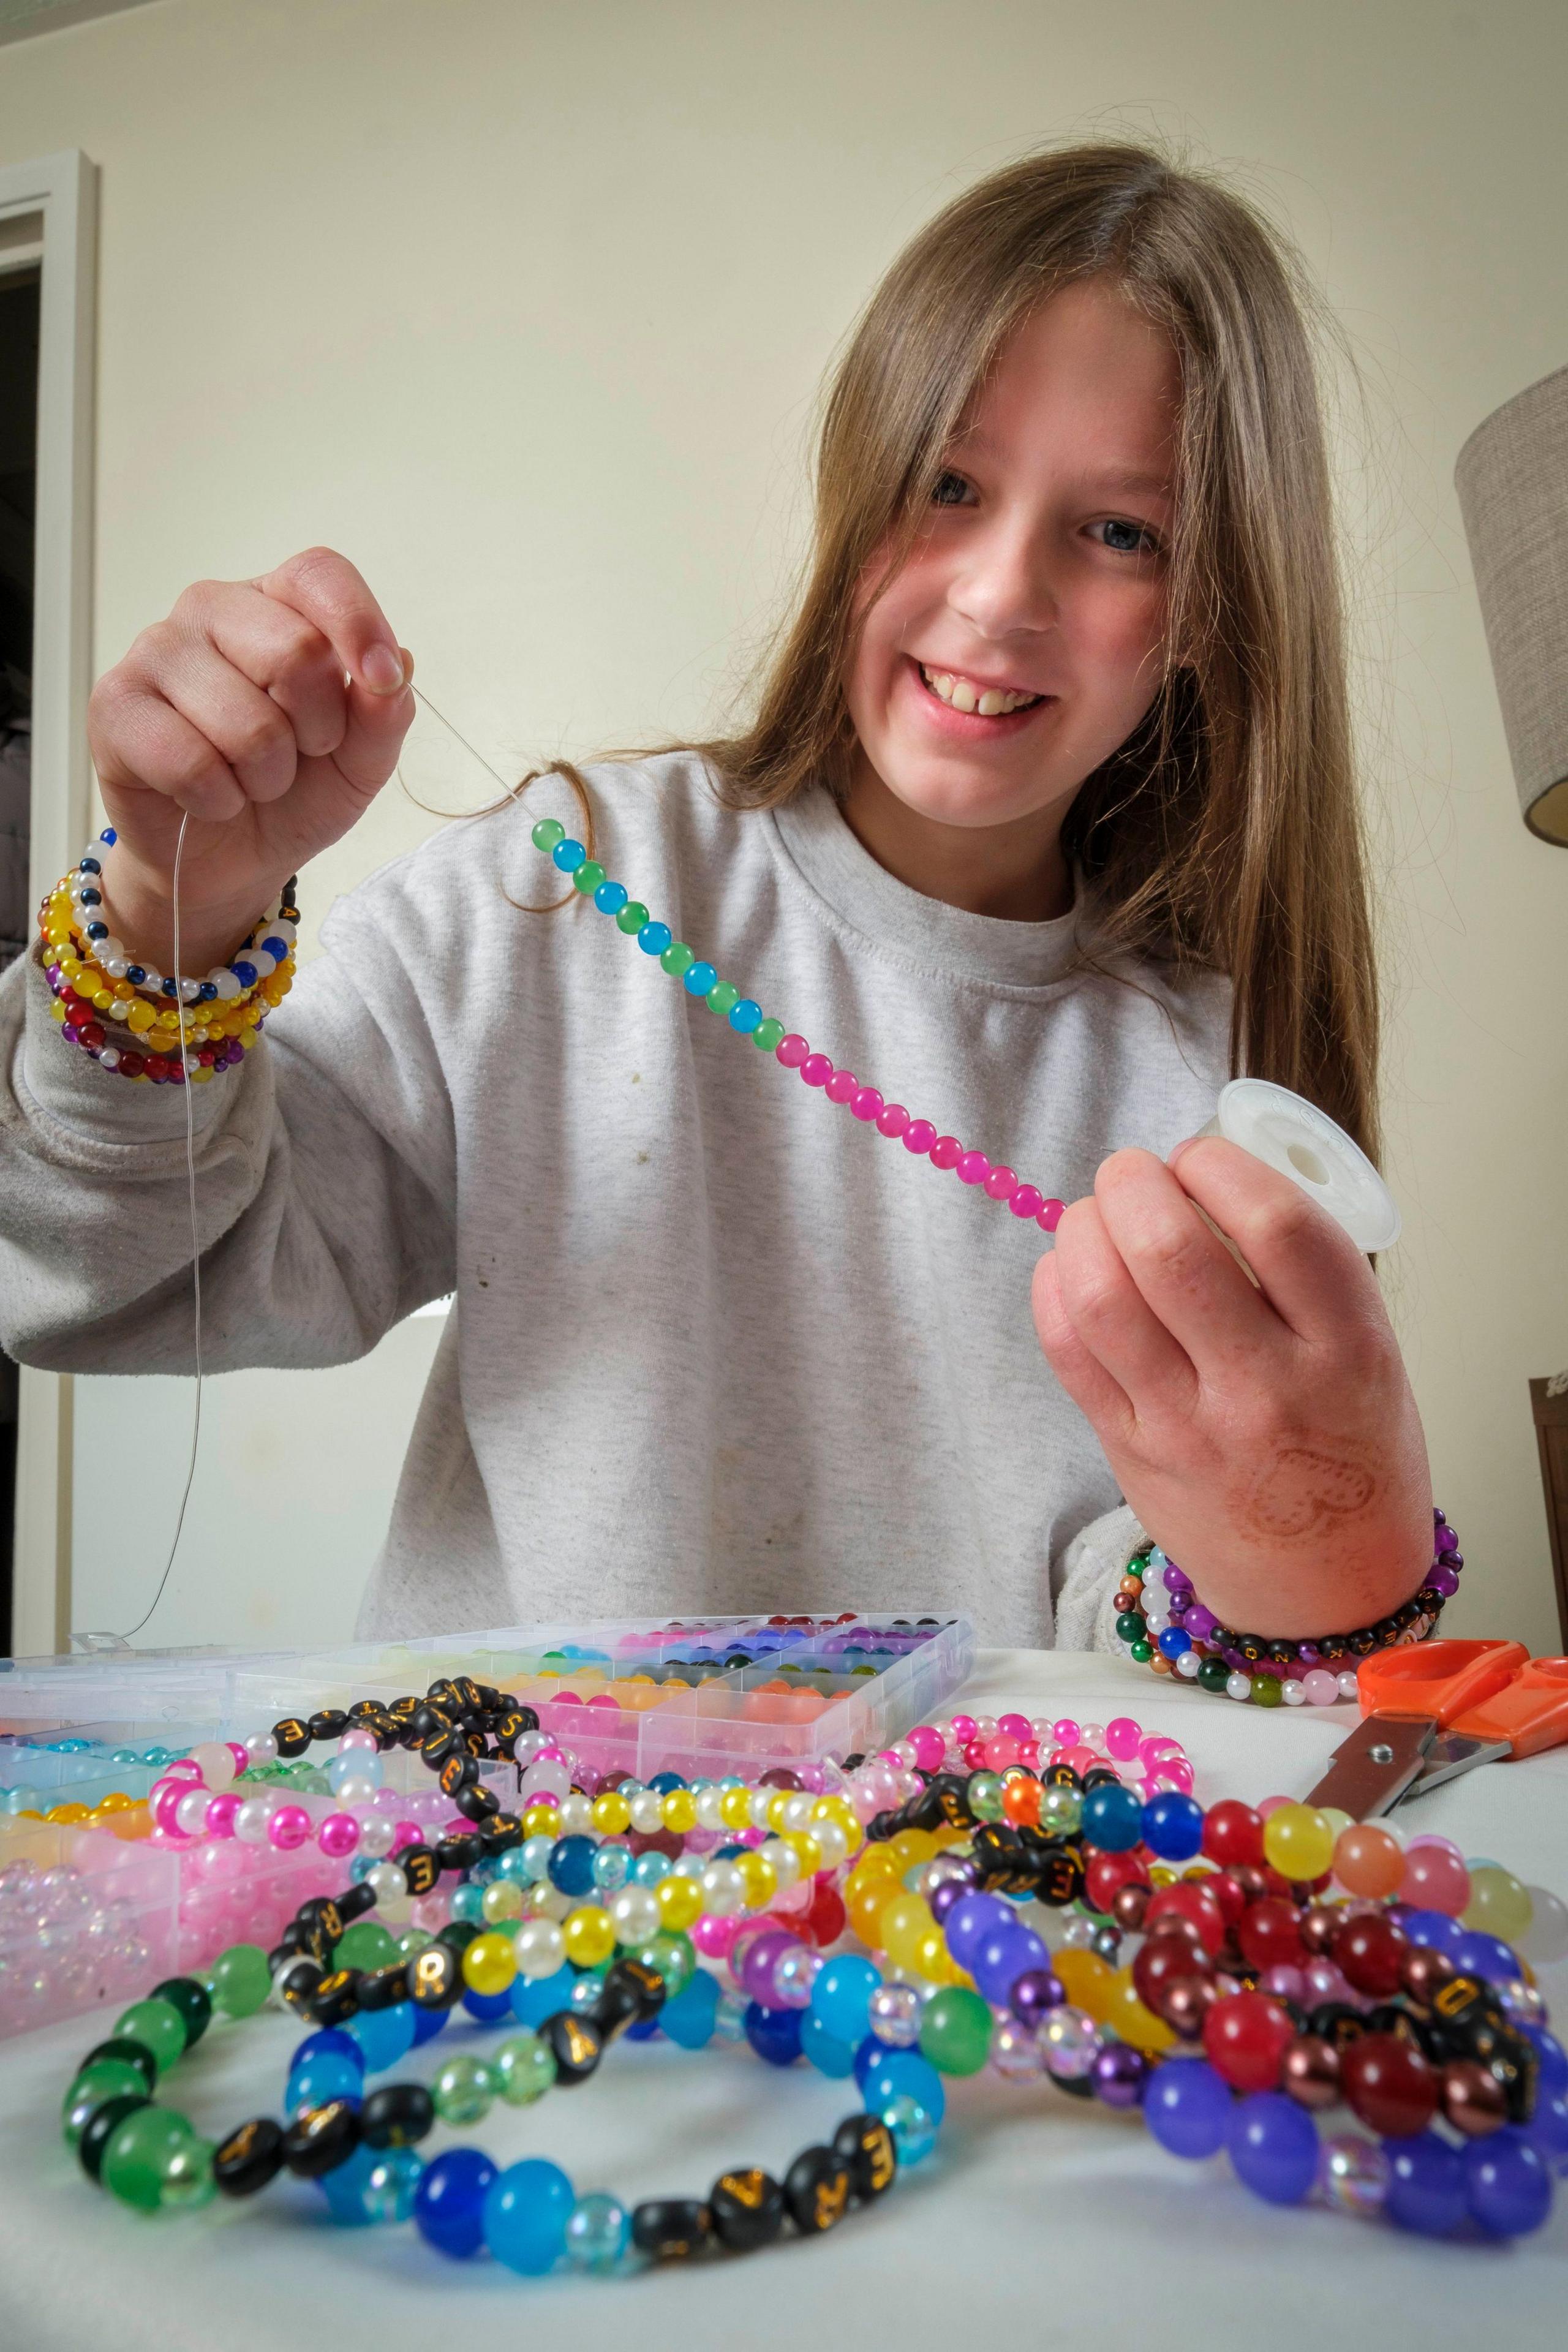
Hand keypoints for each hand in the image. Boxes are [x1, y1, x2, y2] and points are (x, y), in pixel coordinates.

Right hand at [86, 549, 413, 972]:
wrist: (229, 859)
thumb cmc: (294, 794)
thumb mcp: (361, 761)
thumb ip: (385, 714)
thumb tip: (397, 664)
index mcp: (275, 604)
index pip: (319, 575)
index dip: (359, 625)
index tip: (381, 683)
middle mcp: (210, 609)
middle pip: (294, 652)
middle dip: (317, 730)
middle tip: (299, 754)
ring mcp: (155, 650)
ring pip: (247, 721)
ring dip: (267, 777)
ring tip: (251, 780)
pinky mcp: (114, 705)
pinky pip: (191, 762)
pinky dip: (218, 799)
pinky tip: (208, 797)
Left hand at [1031, 1137, 1431, 1638]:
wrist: (1331, 1584)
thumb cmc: (1349, 1447)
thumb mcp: (1368, 1350)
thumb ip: (1298, 1268)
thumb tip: (1201, 1177)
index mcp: (1346, 1348)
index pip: (1276, 1224)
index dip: (1220, 1163)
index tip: (1199, 1155)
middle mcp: (1266, 1388)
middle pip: (1170, 1252)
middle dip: (1132, 1182)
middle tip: (1131, 1172)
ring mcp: (1191, 1426)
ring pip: (1102, 1298)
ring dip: (1082, 1228)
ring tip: (1096, 1216)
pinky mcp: (1132, 1453)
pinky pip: (1068, 1350)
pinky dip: (1054, 1287)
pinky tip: (1070, 1270)